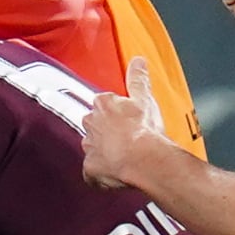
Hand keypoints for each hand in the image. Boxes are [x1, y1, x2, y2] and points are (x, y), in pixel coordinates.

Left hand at [79, 58, 165, 190]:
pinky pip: (92, 172)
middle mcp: (91, 123)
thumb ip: (139, 79)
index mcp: (103, 104)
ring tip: (123, 155)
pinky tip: (114, 173)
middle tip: (126, 136)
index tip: (125, 117)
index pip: (103, 104)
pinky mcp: (90, 168)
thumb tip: (137, 61)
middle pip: (95, 124)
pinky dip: (101, 174)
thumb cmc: (144, 129)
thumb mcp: (145, 99)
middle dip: (107, 130)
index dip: (116, 112)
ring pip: (93, 146)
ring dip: (104, 150)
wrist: (143, 158)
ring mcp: (89, 146)